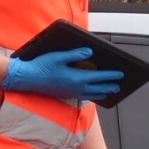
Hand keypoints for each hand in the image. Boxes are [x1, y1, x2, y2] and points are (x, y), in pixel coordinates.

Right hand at [3, 48, 121, 101]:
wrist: (27, 78)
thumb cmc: (41, 66)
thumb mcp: (59, 56)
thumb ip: (75, 54)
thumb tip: (90, 52)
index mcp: (76, 78)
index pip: (98, 77)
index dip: (111, 75)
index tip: (120, 74)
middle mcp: (75, 88)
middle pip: (97, 88)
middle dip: (109, 86)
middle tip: (119, 85)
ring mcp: (70, 92)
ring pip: (91, 94)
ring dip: (102, 92)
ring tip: (109, 91)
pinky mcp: (65, 94)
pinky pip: (83, 96)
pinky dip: (91, 95)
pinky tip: (92, 93)